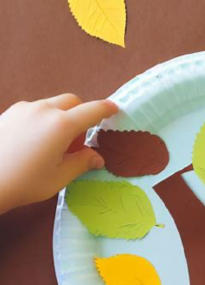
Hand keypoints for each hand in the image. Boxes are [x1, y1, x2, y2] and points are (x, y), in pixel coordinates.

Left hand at [0, 94, 117, 212]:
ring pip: (52, 105)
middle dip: (81, 115)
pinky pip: (35, 110)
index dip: (106, 109)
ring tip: (52, 145)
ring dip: (61, 118)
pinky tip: (34, 142)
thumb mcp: (60, 177)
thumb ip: (82, 162)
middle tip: (76, 142)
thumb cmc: (24, 182)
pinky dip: (44, 120)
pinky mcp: (9, 113)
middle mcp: (43, 110)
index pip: (92, 111)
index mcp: (61, 125)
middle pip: (72, 101)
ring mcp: (23, 109)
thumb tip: (97, 158)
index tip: (114, 109)